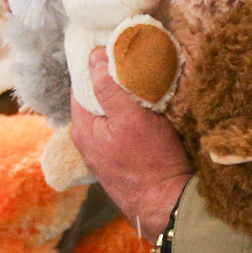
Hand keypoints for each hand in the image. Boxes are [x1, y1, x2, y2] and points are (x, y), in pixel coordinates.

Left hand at [70, 49, 190, 239]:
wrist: (170, 206)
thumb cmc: (150, 163)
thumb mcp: (130, 118)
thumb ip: (109, 88)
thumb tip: (93, 57)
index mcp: (83, 129)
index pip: (81, 85)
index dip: (95, 64)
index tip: (113, 47)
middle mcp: (89, 142)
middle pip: (97, 99)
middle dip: (113, 80)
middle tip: (133, 60)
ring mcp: (106, 153)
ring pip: (111, 114)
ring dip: (125, 98)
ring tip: (144, 80)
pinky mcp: (123, 160)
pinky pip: (122, 128)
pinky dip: (132, 114)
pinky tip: (149, 108)